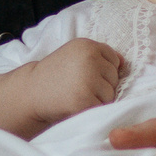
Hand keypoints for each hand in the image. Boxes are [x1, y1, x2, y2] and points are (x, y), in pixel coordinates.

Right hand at [0, 38, 125, 139]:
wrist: (30, 93)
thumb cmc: (54, 76)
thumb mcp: (74, 56)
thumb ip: (98, 56)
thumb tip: (124, 63)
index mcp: (88, 45)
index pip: (114, 59)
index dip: (101, 71)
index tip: (84, 76)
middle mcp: (90, 59)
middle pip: (114, 77)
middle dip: (101, 86)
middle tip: (78, 88)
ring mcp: (88, 80)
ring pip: (111, 94)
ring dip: (98, 99)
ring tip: (77, 97)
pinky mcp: (85, 100)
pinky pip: (102, 108)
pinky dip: (93, 111)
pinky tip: (77, 106)